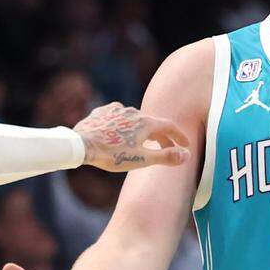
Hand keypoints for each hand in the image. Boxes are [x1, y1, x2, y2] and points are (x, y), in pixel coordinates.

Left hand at [74, 102, 189, 171]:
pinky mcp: (103, 111)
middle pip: (152, 123)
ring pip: (134, 119)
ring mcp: (117, 109)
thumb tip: (186, 155)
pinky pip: (118, 116)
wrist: (82, 146)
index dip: (179, 136)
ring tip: (141, 140)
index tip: (185, 144)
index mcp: (145, 123)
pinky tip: (119, 131)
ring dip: (141, 129)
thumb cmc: (112, 155)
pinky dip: (123, 124)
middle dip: (161, 136)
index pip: (169, 127)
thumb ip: (166, 156)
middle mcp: (133, 111)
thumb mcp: (142, 159)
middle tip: (167, 148)